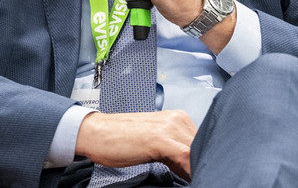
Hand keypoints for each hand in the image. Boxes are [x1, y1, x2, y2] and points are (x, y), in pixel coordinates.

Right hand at [75, 110, 195, 179]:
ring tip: (188, 179)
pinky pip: (185, 155)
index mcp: (176, 118)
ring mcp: (169, 127)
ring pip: (197, 151)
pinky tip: (187, 178)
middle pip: (201, 146)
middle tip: (196, 178)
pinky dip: (190, 168)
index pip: (201, 142)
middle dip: (200, 163)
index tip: (200, 172)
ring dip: (196, 167)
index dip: (201, 159)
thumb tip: (189, 167)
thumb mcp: (153, 144)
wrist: (95, 133)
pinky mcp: (160, 138)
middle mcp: (176, 119)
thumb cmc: (118, 139)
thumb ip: (173, 150)